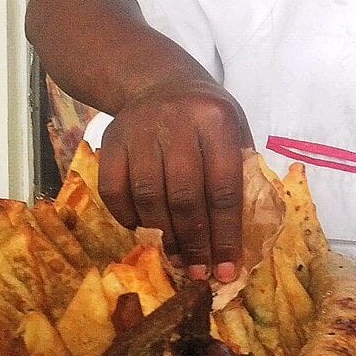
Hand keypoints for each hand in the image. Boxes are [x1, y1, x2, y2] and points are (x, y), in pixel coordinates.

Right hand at [97, 79, 252, 281]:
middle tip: (201, 273)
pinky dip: (128, 219)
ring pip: (149, 197)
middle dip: (195, 242)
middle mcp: (176, 122)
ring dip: (164, 237)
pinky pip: (114, 191)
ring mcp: (139, 131)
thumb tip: (245, 236)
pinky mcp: (110, 141)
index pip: (224, 187)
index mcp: (215, 120)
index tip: (228, 268)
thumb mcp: (235, 130)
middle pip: (185, 196)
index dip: (226, 233)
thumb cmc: (207, 117)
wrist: (158, 82)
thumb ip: (241, 172)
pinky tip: (146, 235)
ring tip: (178, 261)